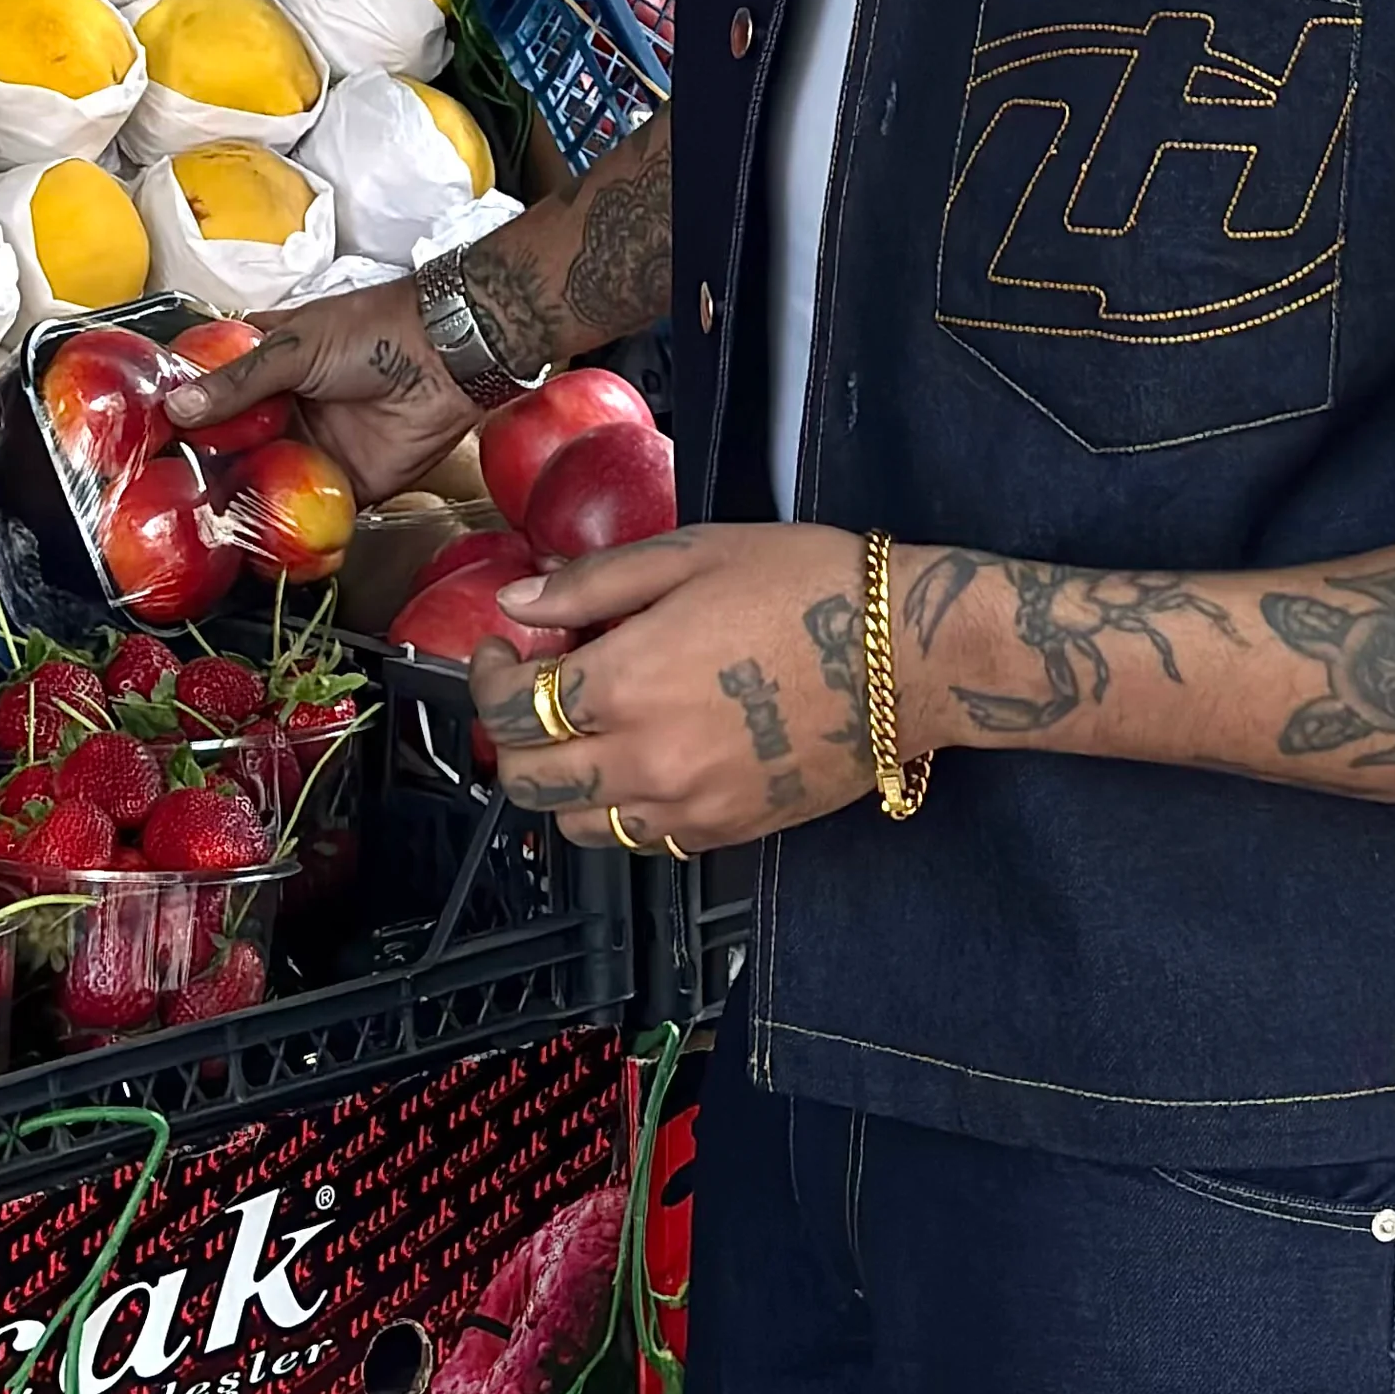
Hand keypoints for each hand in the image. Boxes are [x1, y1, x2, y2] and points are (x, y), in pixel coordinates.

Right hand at [164, 280, 477, 507]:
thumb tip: (177, 407)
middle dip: (203, 474)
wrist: (446, 358)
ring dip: (238, 508)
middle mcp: (281, 412)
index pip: (210, 397)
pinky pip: (309, 518)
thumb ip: (237, 383)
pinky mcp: (344, 486)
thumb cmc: (374, 332)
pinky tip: (253, 554)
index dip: (180, 420)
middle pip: (231, 450)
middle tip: (162, 501)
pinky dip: (287, 536)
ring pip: (264, 487)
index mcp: (264, 368)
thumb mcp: (295, 346)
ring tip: (197, 532)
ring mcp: (310, 450)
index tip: (143, 446)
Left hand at [471, 525, 879, 855]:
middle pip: (528, 781)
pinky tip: (643, 759)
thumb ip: (595, 584)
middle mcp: (646, 758)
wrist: (909, 657)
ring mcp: (688, 806)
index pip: (509, 707)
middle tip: (524, 696)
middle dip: (507, 737)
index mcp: (626, 681)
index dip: (486, 676)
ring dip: (560, 782)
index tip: (499, 650)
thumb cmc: (810, 588)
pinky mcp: (728, 830)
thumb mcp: (693, 553)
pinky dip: (622, 808)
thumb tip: (519, 601)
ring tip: (581, 733)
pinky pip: (644, 840)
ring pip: (579, 825)